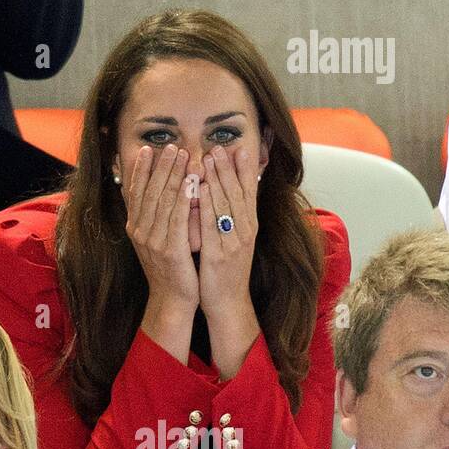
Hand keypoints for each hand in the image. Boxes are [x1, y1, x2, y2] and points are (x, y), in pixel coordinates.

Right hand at [125, 144, 199, 313]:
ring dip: (173, 175)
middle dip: (160, 166)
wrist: (172, 300)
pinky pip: (177, 218)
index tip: (148, 149)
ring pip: (163, 201)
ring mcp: (153, 241)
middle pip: (150, 192)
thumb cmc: (170, 268)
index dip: (141, 169)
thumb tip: (152, 191)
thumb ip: (153, 217)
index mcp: (135, 228)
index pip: (135, 192)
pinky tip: (192, 182)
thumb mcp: (156, 240)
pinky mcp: (170, 250)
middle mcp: (140, 232)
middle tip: (171, 146)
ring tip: (183, 155)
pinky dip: (184, 198)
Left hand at [196, 145, 261, 377]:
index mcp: (249, 226)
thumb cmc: (226, 269)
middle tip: (220, 146)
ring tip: (210, 158)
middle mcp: (246, 231)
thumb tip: (226, 191)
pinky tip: (198, 190)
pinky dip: (206, 206)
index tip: (238, 147)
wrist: (228, 303)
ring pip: (227, 206)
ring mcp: (234, 243)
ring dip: (218, 179)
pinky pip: (212, 226)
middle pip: (238, 194)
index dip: (244, 169)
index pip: (249, 192)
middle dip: (229, 168)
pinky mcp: (219, 255)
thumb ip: (231, 216)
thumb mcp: (233, 239)